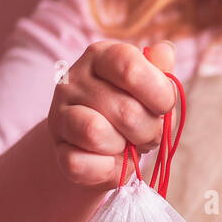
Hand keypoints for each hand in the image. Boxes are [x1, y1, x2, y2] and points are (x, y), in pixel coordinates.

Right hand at [46, 41, 176, 187]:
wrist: (101, 148)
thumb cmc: (132, 113)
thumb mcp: (151, 90)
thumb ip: (161, 73)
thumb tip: (166, 51)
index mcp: (101, 56)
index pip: (131, 68)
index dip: (159, 95)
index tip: (164, 107)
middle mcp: (74, 79)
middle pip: (126, 111)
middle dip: (149, 132)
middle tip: (146, 134)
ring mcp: (59, 113)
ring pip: (96, 133)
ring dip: (123, 149)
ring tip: (125, 145)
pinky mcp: (56, 148)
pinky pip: (78, 163)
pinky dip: (104, 169)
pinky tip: (108, 162)